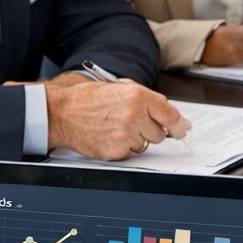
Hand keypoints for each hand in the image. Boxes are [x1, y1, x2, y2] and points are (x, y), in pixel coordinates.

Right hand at [46, 79, 191, 159]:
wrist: (61, 112)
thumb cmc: (88, 100)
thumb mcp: (121, 88)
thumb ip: (147, 99)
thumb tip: (170, 113)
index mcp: (139, 96)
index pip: (171, 116)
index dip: (179, 126)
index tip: (181, 130)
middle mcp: (134, 115)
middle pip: (160, 134)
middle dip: (150, 130)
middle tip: (131, 123)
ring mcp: (125, 135)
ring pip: (145, 145)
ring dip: (134, 139)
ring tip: (114, 127)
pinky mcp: (116, 150)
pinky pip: (129, 153)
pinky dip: (121, 148)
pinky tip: (107, 136)